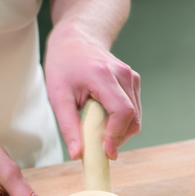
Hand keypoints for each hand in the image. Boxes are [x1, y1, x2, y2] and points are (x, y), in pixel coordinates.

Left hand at [44, 25, 140, 160]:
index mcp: (103, 75)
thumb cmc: (64, 66)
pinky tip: (104, 120)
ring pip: (136, 117)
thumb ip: (69, 127)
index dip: (117, 135)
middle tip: (99, 148)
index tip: (106, 153)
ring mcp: (131, 77)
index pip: (122, 111)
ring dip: (120, 132)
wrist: (75, 40)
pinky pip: (134, 111)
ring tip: (98, 132)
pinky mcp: (134, 82)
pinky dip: (122, 123)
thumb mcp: (58, 97)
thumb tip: (78, 155)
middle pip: (133, 118)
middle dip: (118, 138)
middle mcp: (123, 74)